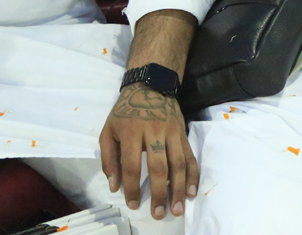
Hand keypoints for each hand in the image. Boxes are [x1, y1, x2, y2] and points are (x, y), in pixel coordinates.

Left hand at [100, 84, 197, 220]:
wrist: (150, 86)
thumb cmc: (125, 112)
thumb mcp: (109, 131)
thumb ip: (109, 159)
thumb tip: (115, 186)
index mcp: (132, 132)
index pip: (132, 165)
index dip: (132, 187)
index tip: (133, 204)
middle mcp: (154, 132)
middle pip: (159, 167)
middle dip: (159, 194)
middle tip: (158, 214)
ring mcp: (172, 133)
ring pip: (178, 164)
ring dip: (179, 189)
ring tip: (177, 209)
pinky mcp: (183, 134)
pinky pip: (190, 157)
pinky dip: (192, 175)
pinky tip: (191, 192)